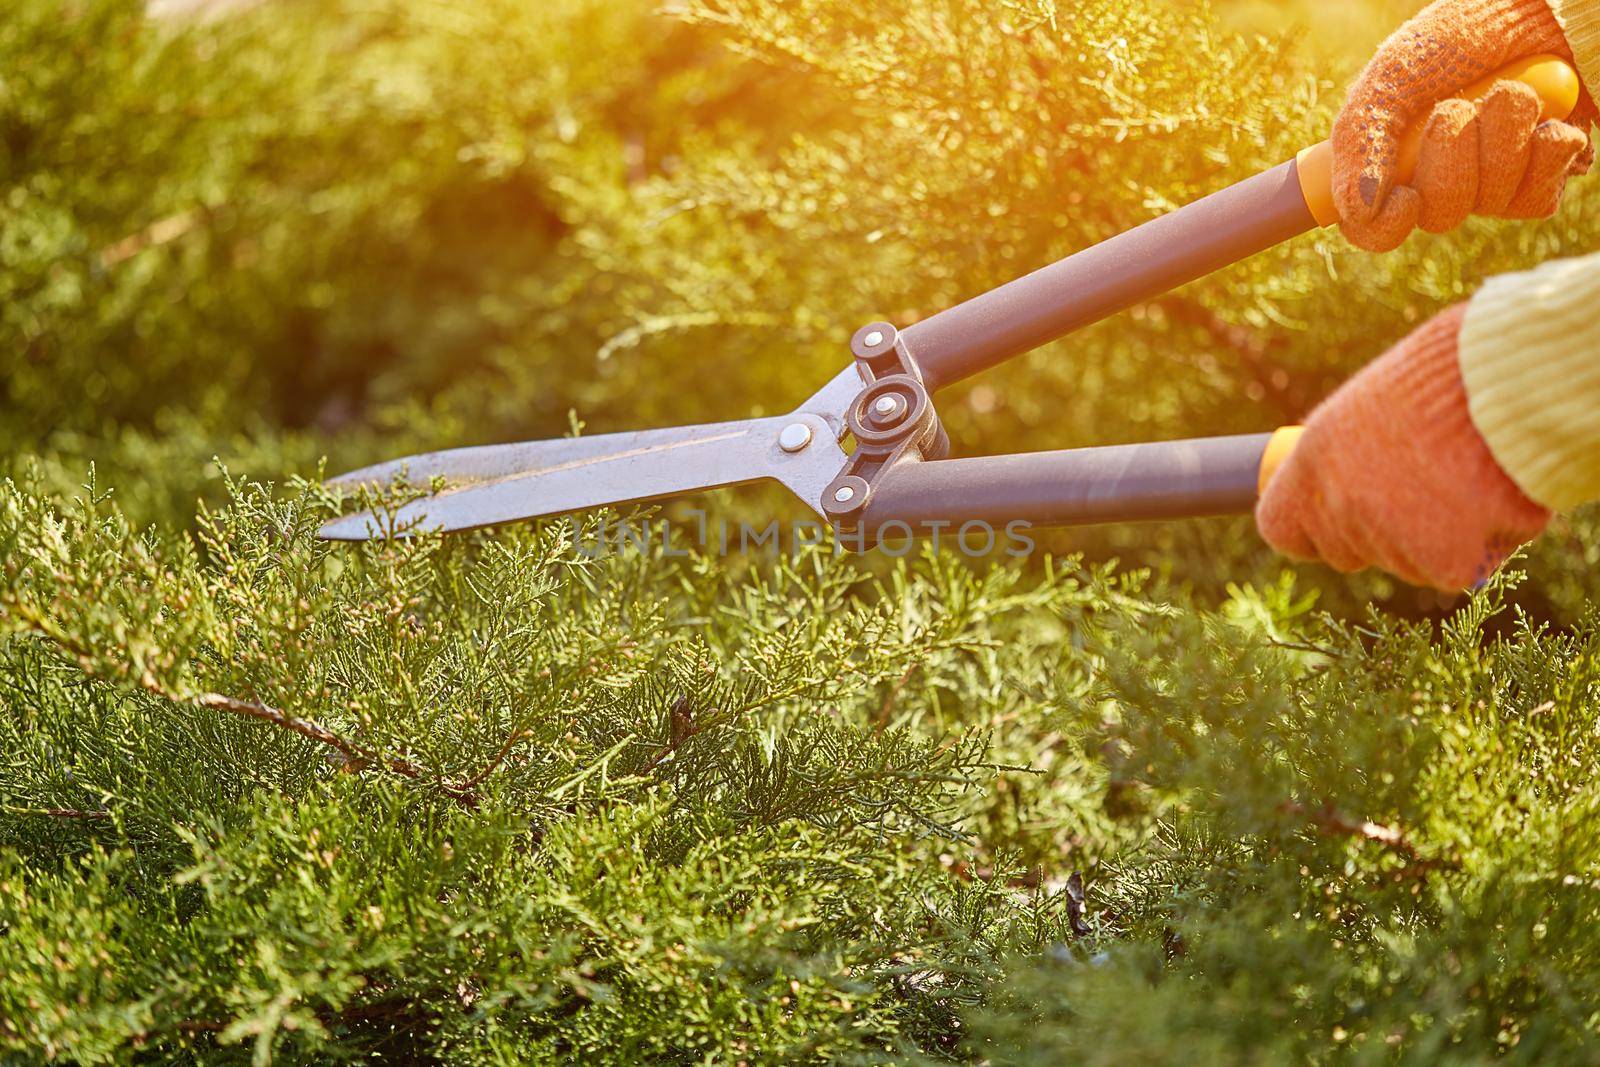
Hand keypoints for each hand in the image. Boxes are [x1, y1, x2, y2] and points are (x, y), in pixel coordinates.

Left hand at [1256, 305, 1550, 590]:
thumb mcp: (1374, 402)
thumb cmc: (1450, 375)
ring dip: (1435, 535)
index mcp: (1313, 460)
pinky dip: (1479, 545)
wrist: (1510, 378)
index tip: (1333, 515)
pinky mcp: (1441, 560)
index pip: (1281, 530)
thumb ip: (1350, 452)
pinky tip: (1491, 499)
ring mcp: (1386, 536)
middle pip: (1347, 552)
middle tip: (1424, 484)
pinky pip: (1455, 570)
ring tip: (1466, 475)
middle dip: (1379, 531)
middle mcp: (1340, 504)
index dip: (1310, 528)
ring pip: (1405, 563)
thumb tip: (1344, 479)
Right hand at [1336, 0, 1595, 250]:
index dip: (1386, 228)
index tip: (1405, 197)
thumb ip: (1362, 140)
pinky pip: (1537, 198)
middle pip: (1440, 215)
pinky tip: (1544, 121)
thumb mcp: (1392, 76)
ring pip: (1491, 203)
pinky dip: (1544, 152)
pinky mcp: (1544, 177)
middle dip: (1452, 157)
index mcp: (1394, 163)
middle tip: (1456, 108)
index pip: (1374, 230)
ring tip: (1508, 94)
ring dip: (1502, 139)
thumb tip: (1357, 210)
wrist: (1537, 7)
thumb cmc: (1456, 36)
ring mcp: (1494, 182)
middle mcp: (1442, 180)